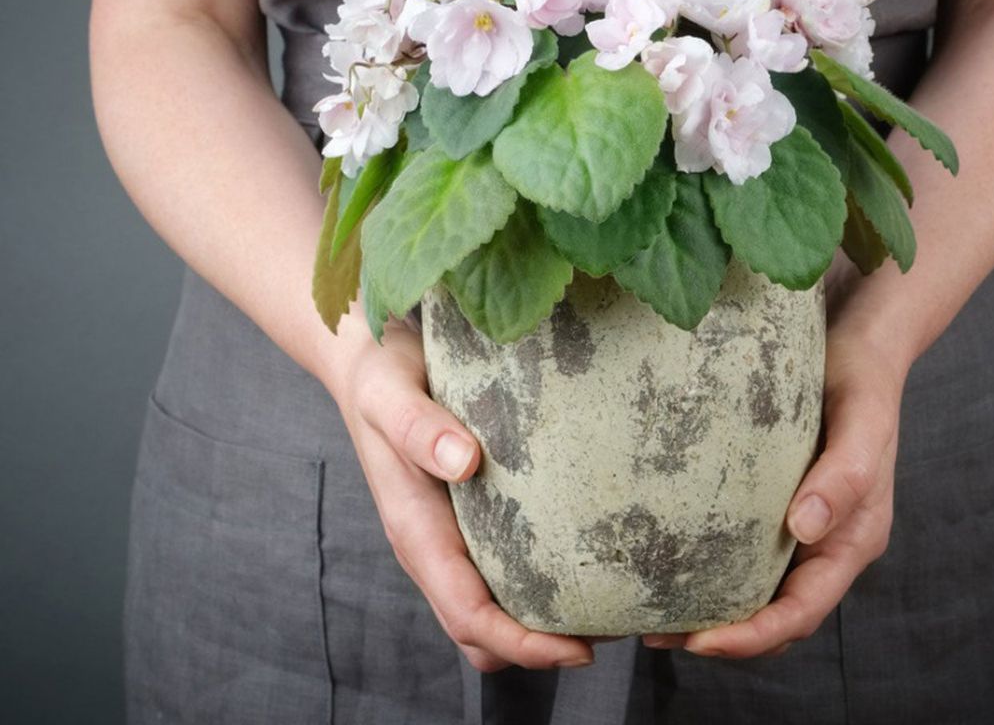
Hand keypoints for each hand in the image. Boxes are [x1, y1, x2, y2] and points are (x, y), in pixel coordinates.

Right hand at [325, 319, 595, 671]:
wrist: (366, 356)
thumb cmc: (379, 374)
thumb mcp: (390, 392)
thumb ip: (419, 427)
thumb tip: (465, 463)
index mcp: (416, 532)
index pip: (469, 616)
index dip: (523, 644)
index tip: (580, 649)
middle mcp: (435, 545)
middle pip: (484, 632)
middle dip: (541, 647)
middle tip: (614, 627)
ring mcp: (452, 534)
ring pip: (494, 608)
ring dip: (543, 621)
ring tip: (611, 601)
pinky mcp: (470, 515)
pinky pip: (504, 569)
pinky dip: (541, 582)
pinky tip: (586, 553)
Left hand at [644, 312, 906, 658]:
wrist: (859, 346)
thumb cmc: (864, 384)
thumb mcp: (863, 425)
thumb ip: (843, 477)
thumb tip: (804, 527)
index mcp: (854, 540)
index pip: (804, 611)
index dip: (756, 636)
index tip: (703, 643)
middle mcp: (827, 544)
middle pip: (778, 615)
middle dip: (725, 637)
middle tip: (660, 636)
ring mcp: (803, 528)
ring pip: (759, 590)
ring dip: (714, 612)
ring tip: (654, 616)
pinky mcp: (778, 504)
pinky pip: (746, 552)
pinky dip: (713, 570)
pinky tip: (671, 560)